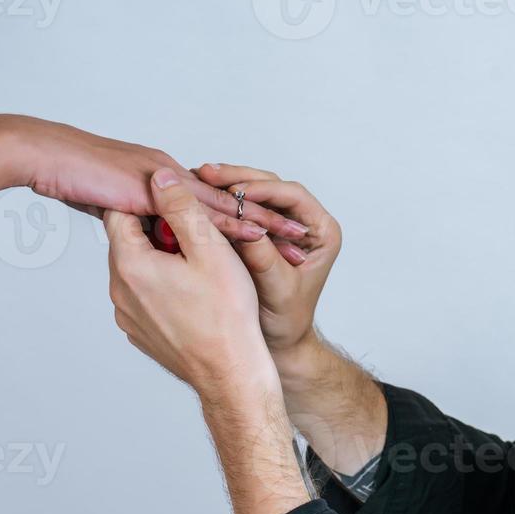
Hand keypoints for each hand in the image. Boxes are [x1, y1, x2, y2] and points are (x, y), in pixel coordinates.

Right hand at [9, 116, 309, 247]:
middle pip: (234, 204)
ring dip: (265, 223)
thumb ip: (128, 221)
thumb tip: (139, 240)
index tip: (276, 243)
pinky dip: (234, 223)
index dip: (246, 223)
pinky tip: (261, 236)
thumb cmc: (68, 178)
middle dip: (270, 224)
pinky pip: (204, 210)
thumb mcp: (105, 205)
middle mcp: (178, 176)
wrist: (45, 156)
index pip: (217, 207)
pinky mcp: (164, 188)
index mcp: (168, 182)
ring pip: (231, 205)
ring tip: (299, 241)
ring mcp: (173, 179)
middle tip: (304, 242)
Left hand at [103, 168, 278, 399]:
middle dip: (158, 230)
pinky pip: (144, 296)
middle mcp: (118, 291)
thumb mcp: (209, 248)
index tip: (172, 201)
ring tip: (200, 265)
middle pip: (129, 240)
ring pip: (137, 269)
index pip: (119, 211)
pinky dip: (163, 286)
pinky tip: (195, 293)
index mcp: (130, 265)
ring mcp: (127, 315)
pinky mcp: (140, 332)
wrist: (231, 374)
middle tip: (197, 234)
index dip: (146, 200)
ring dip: (162, 259)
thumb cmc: (226, 315)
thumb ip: (180, 207)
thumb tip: (158, 177)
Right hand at [190, 163, 341, 358]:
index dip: (262, 188)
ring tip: (196, 177)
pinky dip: (218, 201)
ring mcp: (279, 224)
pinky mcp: (259, 230)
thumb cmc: (285, 321)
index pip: (292, 195)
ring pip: (252, 192)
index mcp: (320, 232)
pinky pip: (239, 207)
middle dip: (238, 178)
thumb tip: (244, 226)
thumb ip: (264, 258)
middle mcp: (302, 222)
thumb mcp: (278, 289)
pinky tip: (194, 195)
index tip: (234, 190)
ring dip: (224, 185)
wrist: (279, 341)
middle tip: (207, 172)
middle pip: (271, 186)